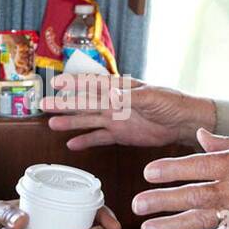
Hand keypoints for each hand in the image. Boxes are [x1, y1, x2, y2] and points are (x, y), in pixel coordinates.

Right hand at [40, 74, 216, 150]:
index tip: (56, 83)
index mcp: (119, 89)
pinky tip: (71, 144)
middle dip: (64, 104)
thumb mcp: (151, 97)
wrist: (185, 122)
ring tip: (51, 124)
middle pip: (84, 103)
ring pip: (88, 121)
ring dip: (70, 122)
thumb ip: (129, 96)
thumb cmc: (171, 103)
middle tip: (44, 105)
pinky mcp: (121, 135)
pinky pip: (100, 138)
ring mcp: (116, 120)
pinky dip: (86, 141)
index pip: (92, 84)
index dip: (73, 83)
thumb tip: (109, 92)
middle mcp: (114, 103)